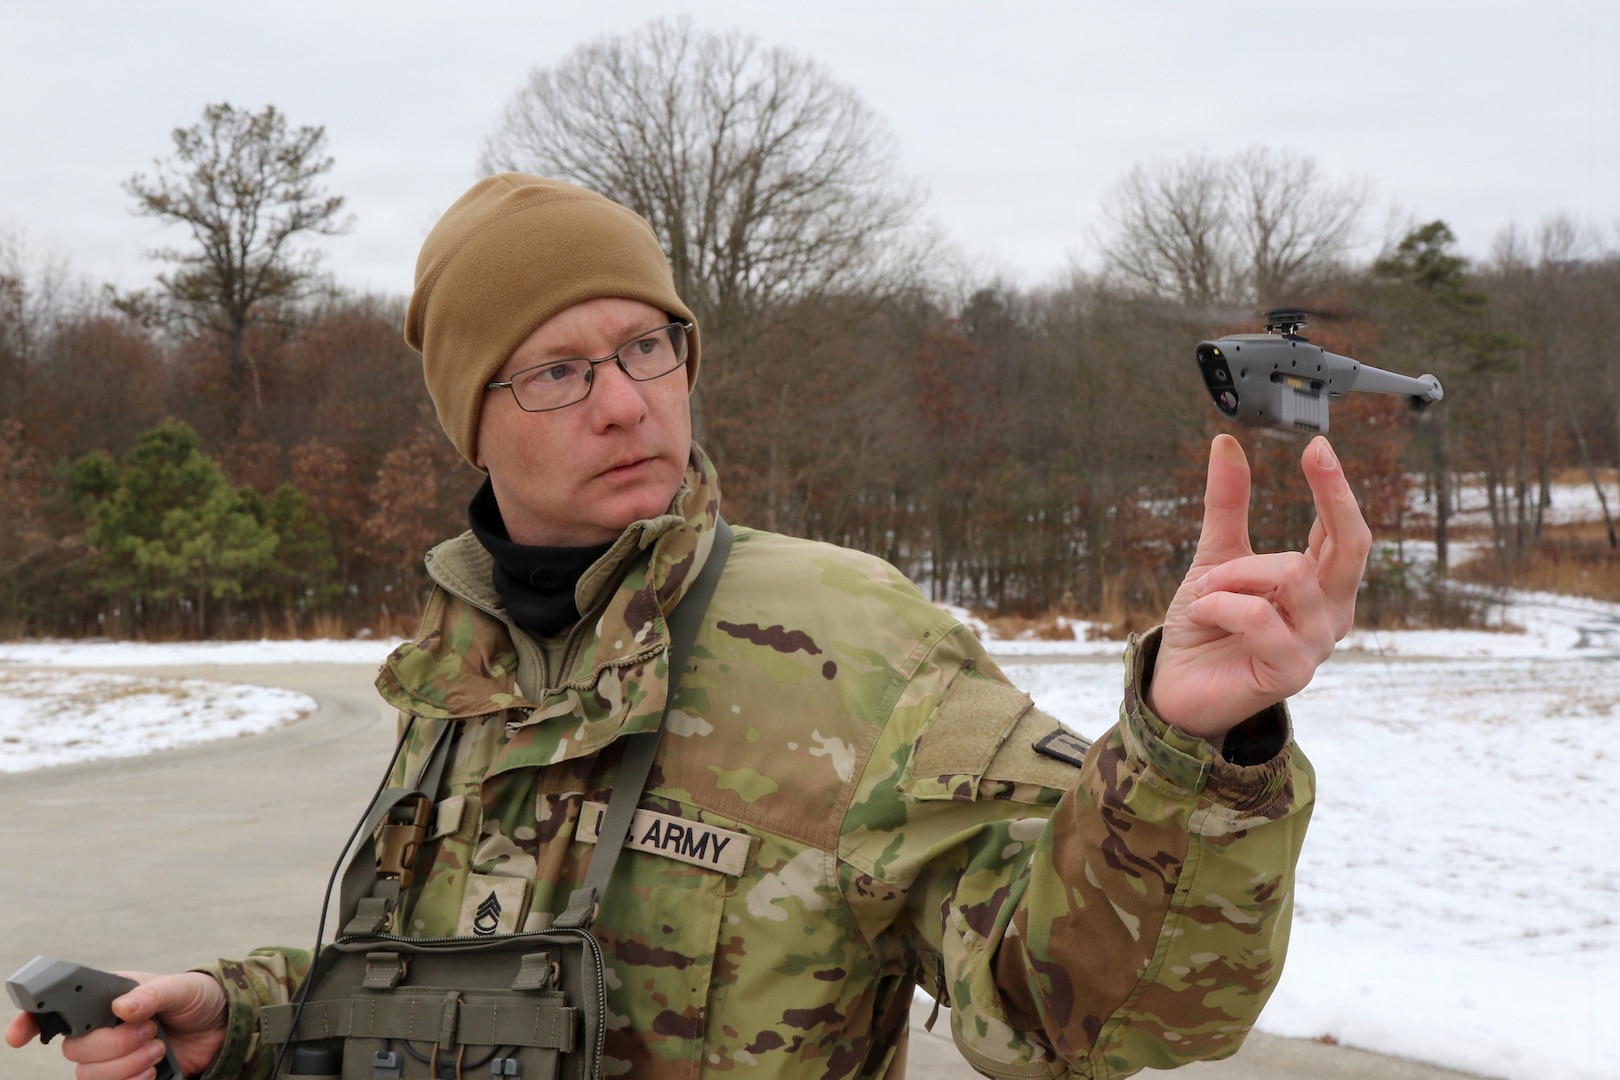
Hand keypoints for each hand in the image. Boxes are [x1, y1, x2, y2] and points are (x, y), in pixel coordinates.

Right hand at [5, 970, 226, 1079]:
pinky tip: (153, 1072)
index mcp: (107, 999)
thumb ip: (153, 994)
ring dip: (126, 1066)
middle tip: (151, 1031)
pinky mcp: (125, 1078)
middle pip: (75, 1050)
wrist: (223, 1027)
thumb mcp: (182, 988)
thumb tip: (122, 1007)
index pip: (57, 1009)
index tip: (20, 1037)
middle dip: (114, 1045)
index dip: (30, 1022)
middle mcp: (101, 1029)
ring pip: (89, 1075)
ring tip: (158, 1049)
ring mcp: (111, 1057)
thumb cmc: (198, 998)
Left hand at [1147, 434, 1369, 747]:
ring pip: (1292, 575)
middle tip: (1314, 452)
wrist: (1176, 687)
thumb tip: (1226, 443)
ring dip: (1234, 573)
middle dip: (1335, 494)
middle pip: (1352, 545)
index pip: (1342, 529)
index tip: (1318, 445)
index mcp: (1317, 584)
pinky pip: (1262, 618)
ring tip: (1204, 591)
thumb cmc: (1205, 626)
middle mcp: (1329, 612)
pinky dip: (1223, 605)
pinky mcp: (1292, 672)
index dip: (1334, 485)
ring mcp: (1316, 644)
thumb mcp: (1214, 557)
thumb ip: (1227, 505)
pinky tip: (1202, 612)